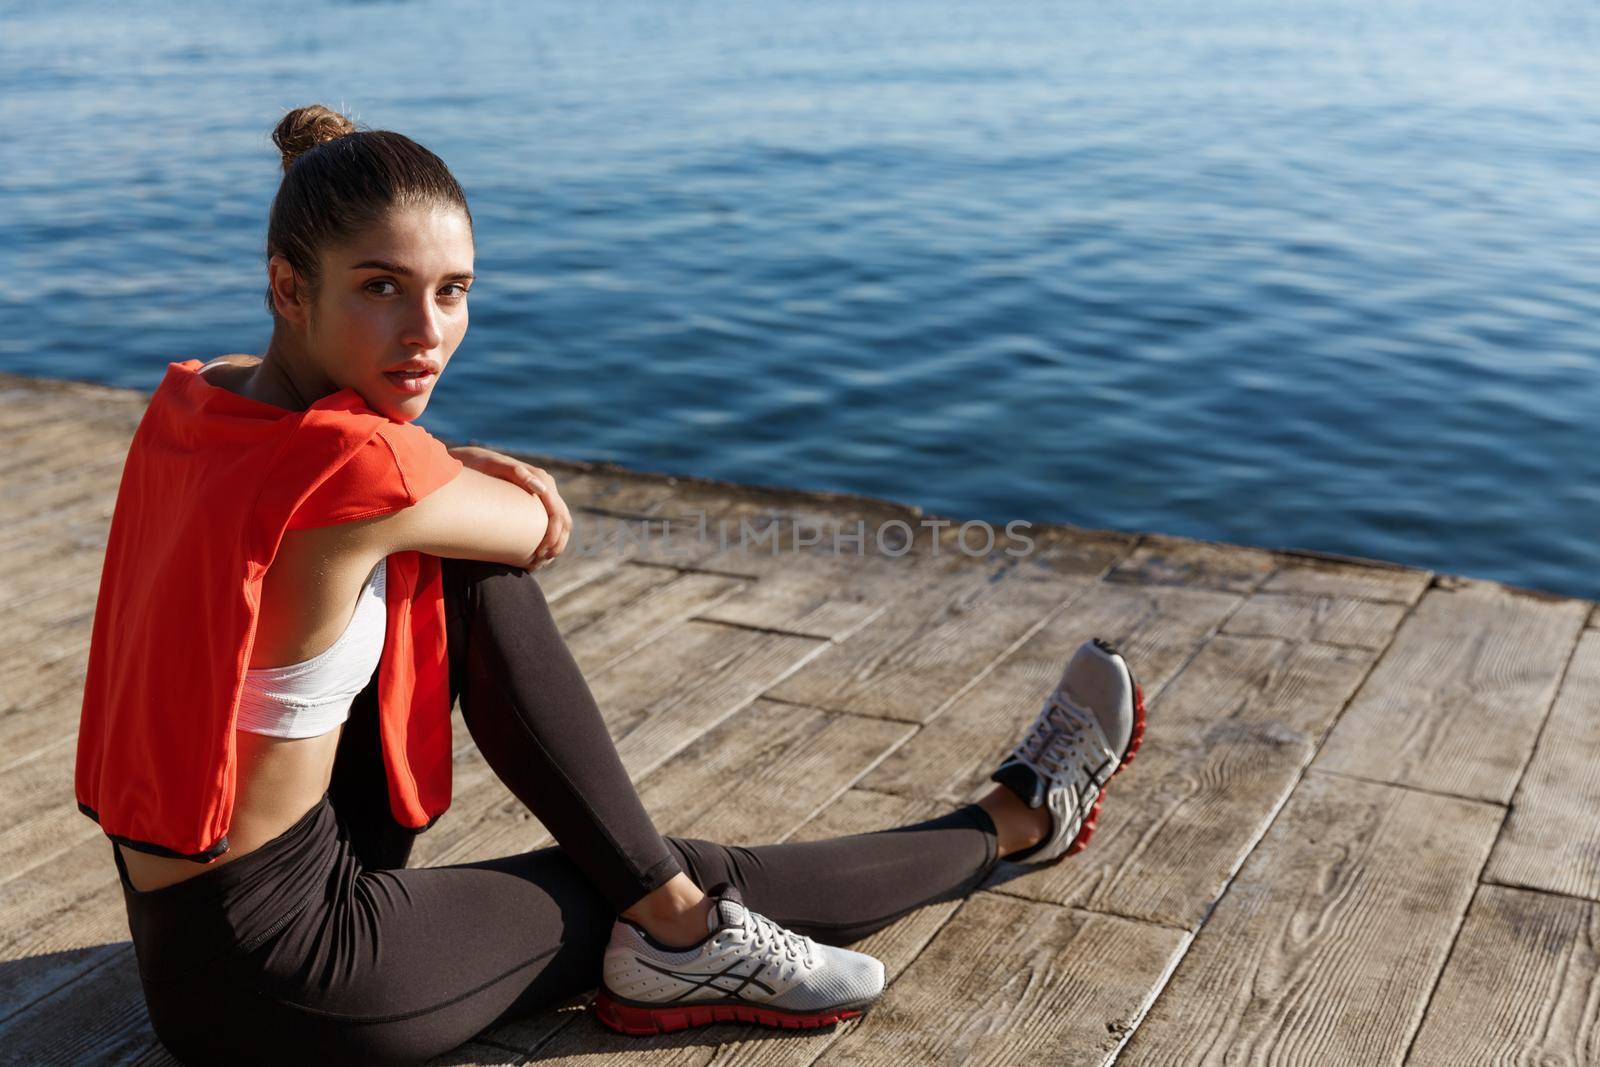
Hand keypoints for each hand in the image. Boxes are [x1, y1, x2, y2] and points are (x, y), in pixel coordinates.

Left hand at [447, 446, 571, 569]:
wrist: (474, 461)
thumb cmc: (481, 465)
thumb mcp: (494, 467)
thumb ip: (516, 473)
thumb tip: (541, 488)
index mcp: (541, 479)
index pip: (558, 513)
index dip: (553, 536)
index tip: (539, 553)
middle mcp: (547, 486)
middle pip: (564, 520)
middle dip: (556, 544)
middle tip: (539, 562)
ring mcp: (544, 494)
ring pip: (563, 523)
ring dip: (556, 545)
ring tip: (539, 562)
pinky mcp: (538, 502)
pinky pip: (552, 522)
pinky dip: (551, 540)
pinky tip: (539, 555)